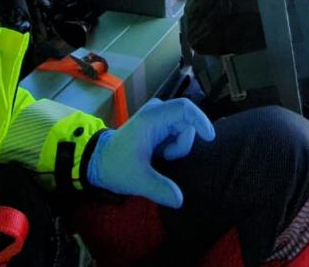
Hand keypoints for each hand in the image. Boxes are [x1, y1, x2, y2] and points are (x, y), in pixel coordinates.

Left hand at [86, 98, 214, 207]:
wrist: (98, 162)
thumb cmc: (115, 165)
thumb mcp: (137, 179)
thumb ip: (159, 188)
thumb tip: (179, 200)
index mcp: (152, 118)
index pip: (185, 108)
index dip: (200, 120)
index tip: (209, 138)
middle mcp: (157, 112)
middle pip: (187, 124)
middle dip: (180, 146)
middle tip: (163, 159)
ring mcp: (158, 118)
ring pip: (183, 131)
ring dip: (176, 149)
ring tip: (157, 158)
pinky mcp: (159, 126)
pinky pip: (177, 135)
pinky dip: (173, 148)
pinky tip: (158, 156)